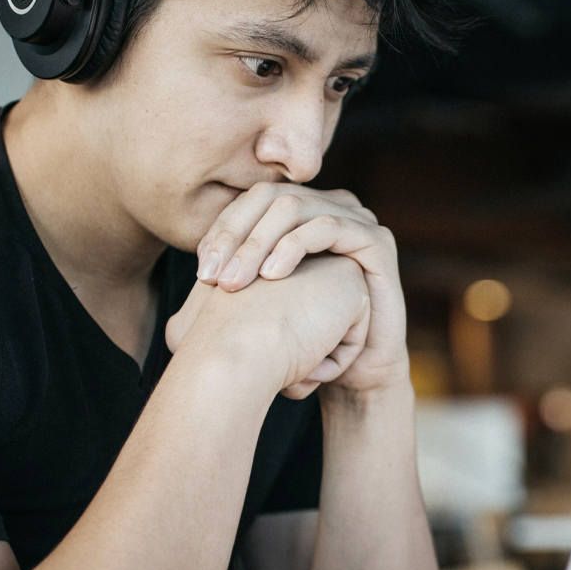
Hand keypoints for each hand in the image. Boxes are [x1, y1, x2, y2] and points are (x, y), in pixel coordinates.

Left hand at [193, 184, 408, 395]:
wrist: (355, 372)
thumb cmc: (305, 339)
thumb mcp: (261, 304)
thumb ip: (235, 279)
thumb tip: (194, 277)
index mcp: (302, 214)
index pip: (251, 202)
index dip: (222, 230)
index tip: (201, 272)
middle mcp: (329, 207)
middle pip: (270, 197)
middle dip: (235, 236)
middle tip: (213, 278)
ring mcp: (356, 219)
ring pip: (295, 207)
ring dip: (258, 242)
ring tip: (236, 282)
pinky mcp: (376, 240)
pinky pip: (328, 226)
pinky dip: (294, 246)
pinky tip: (272, 276)